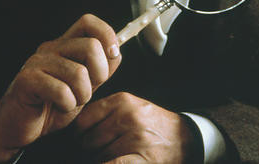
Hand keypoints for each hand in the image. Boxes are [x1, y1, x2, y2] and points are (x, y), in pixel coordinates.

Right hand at [0, 14, 121, 161]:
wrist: (18, 127)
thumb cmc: (52, 105)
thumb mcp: (84, 86)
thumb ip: (100, 69)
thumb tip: (116, 53)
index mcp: (65, 45)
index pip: (88, 21)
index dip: (107, 34)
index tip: (113, 55)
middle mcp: (51, 48)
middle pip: (91, 46)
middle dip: (99, 74)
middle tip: (87, 90)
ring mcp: (37, 62)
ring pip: (79, 73)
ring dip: (82, 95)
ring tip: (71, 102)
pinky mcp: (27, 80)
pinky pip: (62, 91)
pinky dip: (67, 105)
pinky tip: (58, 106)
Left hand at [74, 92, 200, 163]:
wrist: (185, 139)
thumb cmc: (151, 124)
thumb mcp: (131, 106)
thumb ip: (105, 111)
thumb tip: (74, 127)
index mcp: (122, 100)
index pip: (83, 120)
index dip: (79, 134)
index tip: (81, 140)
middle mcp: (128, 116)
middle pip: (89, 141)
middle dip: (91, 151)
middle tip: (103, 150)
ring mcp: (136, 137)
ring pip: (99, 157)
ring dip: (102, 160)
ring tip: (118, 155)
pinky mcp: (142, 158)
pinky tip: (113, 161)